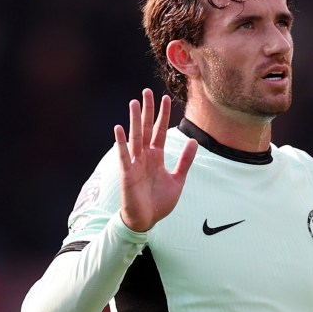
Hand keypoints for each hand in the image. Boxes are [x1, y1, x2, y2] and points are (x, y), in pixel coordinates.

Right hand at [114, 89, 197, 231]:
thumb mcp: (177, 180)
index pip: (160, 131)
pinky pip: (124, 156)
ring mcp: (135, 164)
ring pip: (135, 138)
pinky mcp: (127, 174)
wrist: (146, 220)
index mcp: (157, 157)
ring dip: (135, 120)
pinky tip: (119, 128)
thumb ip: (185, 161)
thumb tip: (193, 142)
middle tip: (147, 91)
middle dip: (148, 110)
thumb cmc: (159, 202)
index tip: (165, 98)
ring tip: (134, 103)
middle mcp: (145, 157)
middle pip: (147, 129)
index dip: (163, 115)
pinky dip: (121, 143)